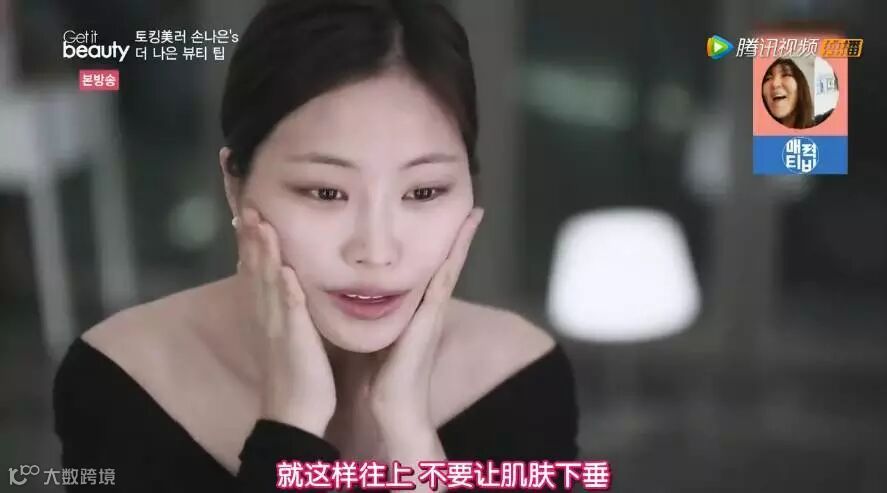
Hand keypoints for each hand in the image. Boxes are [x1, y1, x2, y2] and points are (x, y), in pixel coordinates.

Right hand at [235, 207, 336, 437]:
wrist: (295, 414)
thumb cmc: (298, 376)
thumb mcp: (291, 335)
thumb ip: (289, 309)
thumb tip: (291, 284)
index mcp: (269, 314)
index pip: (257, 271)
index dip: (252, 243)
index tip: (249, 214)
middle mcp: (269, 315)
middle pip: (256, 269)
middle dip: (251, 237)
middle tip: (246, 205)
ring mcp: (280, 326)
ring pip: (268, 283)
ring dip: (263, 253)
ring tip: (260, 223)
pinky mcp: (295, 340)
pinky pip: (290, 311)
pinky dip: (286, 290)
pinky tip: (285, 270)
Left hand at [368, 207, 484, 433]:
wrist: (392, 405)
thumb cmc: (382, 377)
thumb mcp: (377, 338)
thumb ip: (373, 319)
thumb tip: (356, 301)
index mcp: (416, 312)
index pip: (430, 273)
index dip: (439, 249)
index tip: (448, 225)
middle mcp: (429, 308)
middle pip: (446, 265)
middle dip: (458, 238)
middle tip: (470, 209)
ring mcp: (433, 312)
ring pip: (449, 267)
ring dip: (462, 241)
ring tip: (472, 214)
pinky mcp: (431, 317)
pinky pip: (444, 280)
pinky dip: (455, 258)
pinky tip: (461, 239)